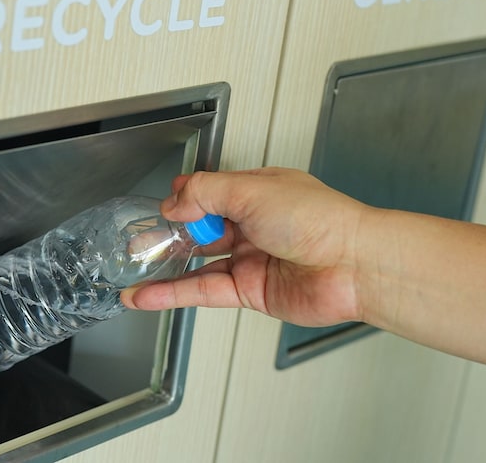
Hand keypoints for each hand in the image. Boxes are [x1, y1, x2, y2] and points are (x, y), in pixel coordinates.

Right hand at [120, 167, 369, 326]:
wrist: (353, 265)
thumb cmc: (321, 220)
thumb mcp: (252, 190)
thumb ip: (206, 193)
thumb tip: (174, 201)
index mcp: (258, 190)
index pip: (210, 191)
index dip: (184, 198)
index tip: (161, 206)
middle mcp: (254, 223)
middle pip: (202, 227)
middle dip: (169, 232)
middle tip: (138, 240)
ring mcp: (252, 258)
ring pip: (199, 262)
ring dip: (165, 267)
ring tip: (132, 269)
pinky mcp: (250, 291)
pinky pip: (205, 290)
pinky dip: (174, 293)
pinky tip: (150, 295)